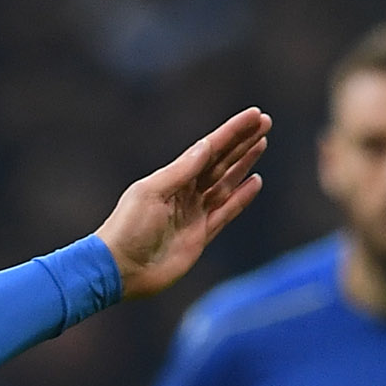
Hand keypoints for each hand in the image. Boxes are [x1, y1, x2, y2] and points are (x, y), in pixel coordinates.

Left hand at [97, 108, 271, 298]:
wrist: (120, 269)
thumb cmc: (128, 228)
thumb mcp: (152, 193)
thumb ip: (181, 171)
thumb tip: (205, 146)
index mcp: (171, 178)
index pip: (208, 150)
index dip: (231, 133)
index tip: (254, 115)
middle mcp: (185, 193)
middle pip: (220, 162)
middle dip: (242, 142)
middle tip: (265, 122)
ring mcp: (194, 214)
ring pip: (226, 183)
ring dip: (244, 164)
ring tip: (261, 144)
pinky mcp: (200, 235)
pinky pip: (226, 212)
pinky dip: (240, 197)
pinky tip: (255, 181)